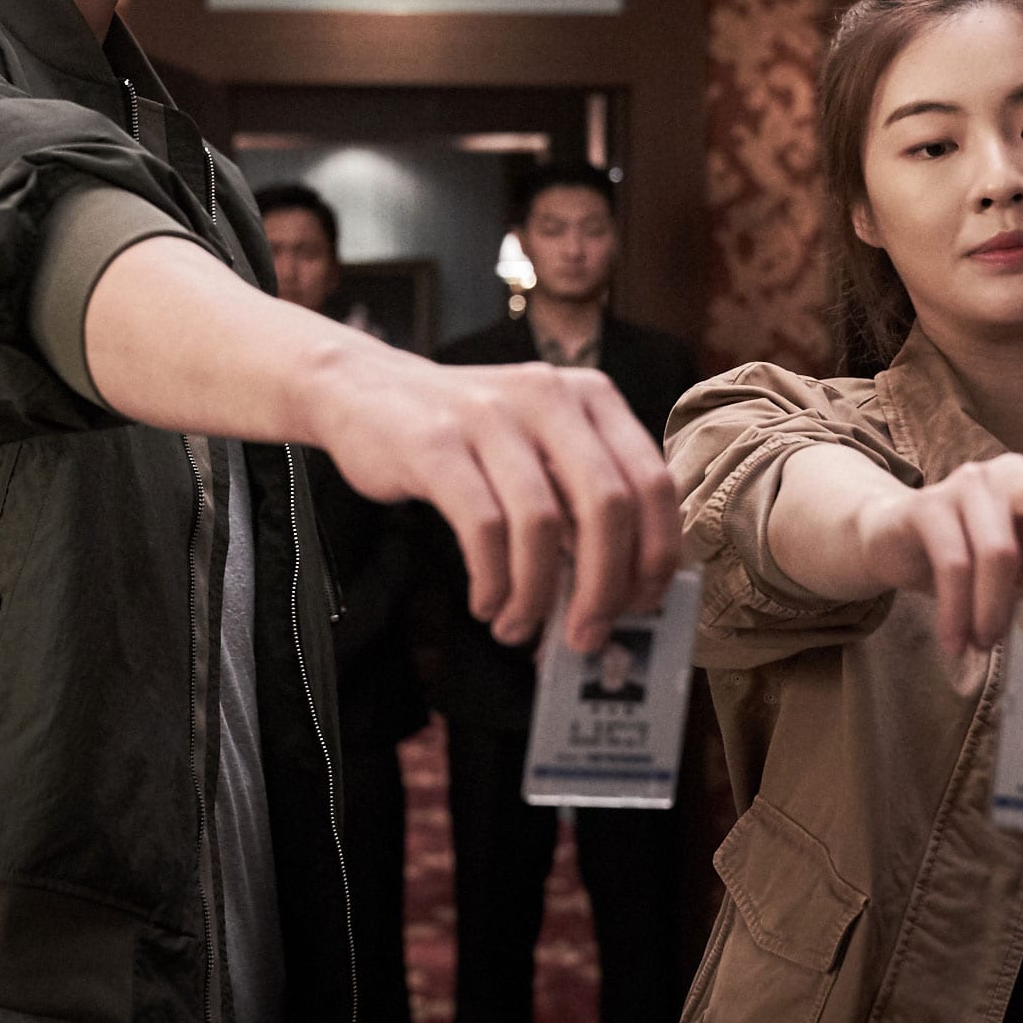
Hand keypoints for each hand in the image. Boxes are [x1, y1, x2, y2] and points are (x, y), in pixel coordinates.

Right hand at [304, 343, 678, 654]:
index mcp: (591, 397)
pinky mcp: (436, 442)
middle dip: (603, 587)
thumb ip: (581, 500)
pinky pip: (483, 527)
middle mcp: (549, 396)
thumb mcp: (538, 448)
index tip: (641, 605)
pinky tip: (486, 602)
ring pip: (542, 523)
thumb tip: (621, 592)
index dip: (656, 555)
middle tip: (586, 633)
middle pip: (607, 505)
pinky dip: (493, 581)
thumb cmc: (467, 437)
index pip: (653, 481)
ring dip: (537, 594)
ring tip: (519, 627)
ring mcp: (491, 414)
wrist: (366, 389)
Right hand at [854, 455, 1022, 657]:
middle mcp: (1020, 476)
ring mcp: (972, 484)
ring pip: (1000, 549)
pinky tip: (957, 643)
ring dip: (995, 610)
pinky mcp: (928, 504)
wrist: (892, 539)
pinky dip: (957, 613)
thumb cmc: (972, 562)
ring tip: (987, 645)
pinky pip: (952, 564)